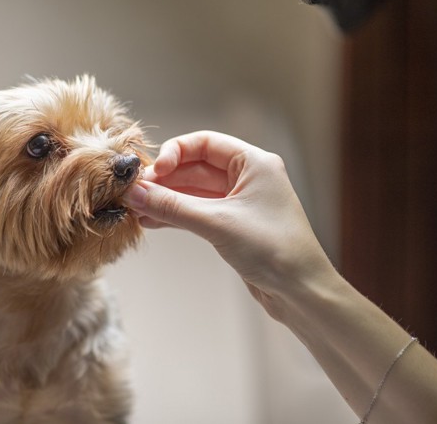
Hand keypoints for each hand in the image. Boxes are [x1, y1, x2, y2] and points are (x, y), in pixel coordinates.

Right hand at [125, 131, 335, 314]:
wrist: (301, 292)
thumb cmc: (275, 250)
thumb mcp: (217, 224)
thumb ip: (173, 206)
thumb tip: (135, 193)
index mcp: (254, 163)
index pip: (204, 143)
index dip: (174, 153)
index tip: (152, 172)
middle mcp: (247, 178)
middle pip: (195, 167)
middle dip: (165, 180)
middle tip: (136, 192)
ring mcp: (239, 202)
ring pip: (193, 192)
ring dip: (166, 199)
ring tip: (137, 209)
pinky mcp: (232, 225)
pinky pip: (197, 212)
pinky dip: (175, 215)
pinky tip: (152, 222)